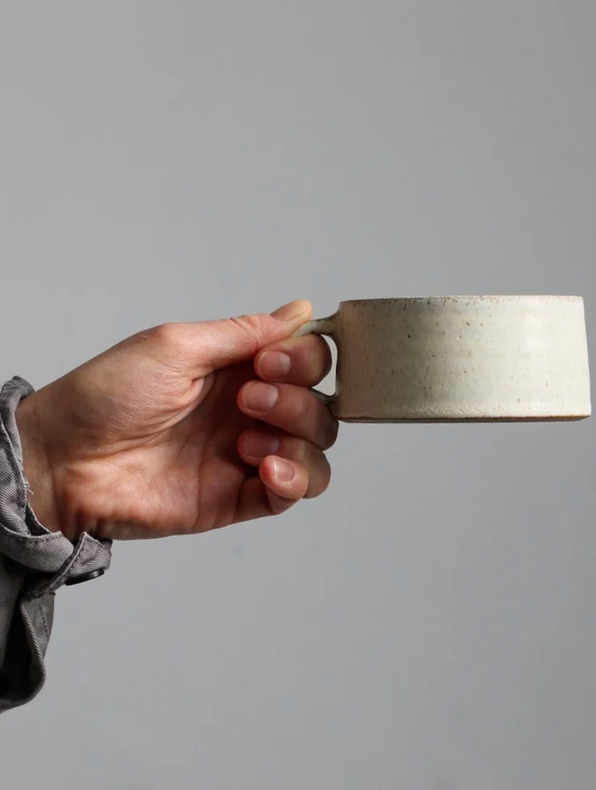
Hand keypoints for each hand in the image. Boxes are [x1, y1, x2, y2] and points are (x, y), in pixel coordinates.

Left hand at [16, 300, 337, 539]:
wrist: (65, 461)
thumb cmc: (105, 396)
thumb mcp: (175, 346)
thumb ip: (242, 333)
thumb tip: (299, 310)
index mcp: (236, 368)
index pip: (305, 360)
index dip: (304, 360)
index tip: (271, 362)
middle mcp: (248, 410)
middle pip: (318, 404)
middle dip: (296, 400)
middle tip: (250, 398)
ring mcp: (245, 454)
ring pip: (315, 448)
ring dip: (298, 438)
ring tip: (248, 440)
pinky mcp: (237, 497)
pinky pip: (293, 493)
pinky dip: (295, 479)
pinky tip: (265, 468)